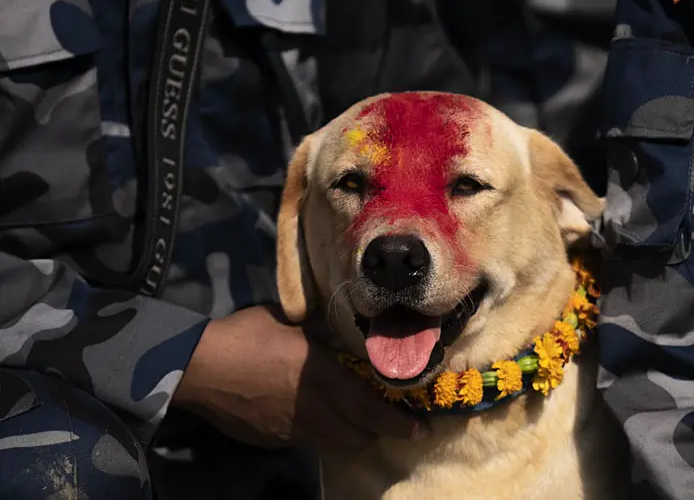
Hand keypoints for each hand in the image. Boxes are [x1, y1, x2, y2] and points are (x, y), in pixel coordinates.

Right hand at [172, 306, 419, 450]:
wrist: (200, 368)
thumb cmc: (249, 336)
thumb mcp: (294, 323)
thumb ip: (325, 330)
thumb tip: (348, 326)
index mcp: (324, 380)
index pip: (372, 413)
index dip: (399, 424)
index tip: (420, 428)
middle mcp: (315, 412)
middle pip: (358, 438)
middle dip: (377, 431)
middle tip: (384, 417)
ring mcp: (292, 431)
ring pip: (334, 444)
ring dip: (350, 435)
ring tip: (351, 418)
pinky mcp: (273, 440)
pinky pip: (307, 441)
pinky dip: (320, 432)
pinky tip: (310, 414)